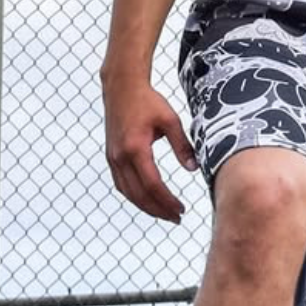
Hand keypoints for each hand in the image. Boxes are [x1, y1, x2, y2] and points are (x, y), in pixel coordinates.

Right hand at [104, 78, 198, 222]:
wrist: (121, 87)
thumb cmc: (148, 101)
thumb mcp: (170, 120)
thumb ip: (182, 145)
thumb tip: (194, 168)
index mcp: (135, 148)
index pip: (152, 185)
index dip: (167, 201)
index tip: (181, 210)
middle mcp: (120, 156)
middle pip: (139, 195)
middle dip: (158, 210)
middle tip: (177, 218)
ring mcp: (113, 158)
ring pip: (128, 193)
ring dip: (146, 207)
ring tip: (165, 214)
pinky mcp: (111, 156)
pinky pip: (121, 184)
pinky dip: (134, 196)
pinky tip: (147, 200)